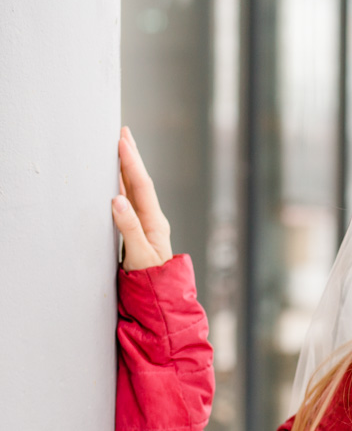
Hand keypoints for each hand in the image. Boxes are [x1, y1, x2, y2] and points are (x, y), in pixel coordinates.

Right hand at [112, 127, 172, 270]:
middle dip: (131, 157)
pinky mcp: (136, 230)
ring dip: (126, 168)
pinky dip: (120, 185)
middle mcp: (151, 219)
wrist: (158, 298)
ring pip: (133, 189)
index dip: (131, 163)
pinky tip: (114, 177)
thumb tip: (116, 200)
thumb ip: (128, 229)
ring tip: (119, 147)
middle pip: (139, 182)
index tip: (121, 141)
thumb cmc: (150, 280)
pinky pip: (128, 201)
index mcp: (155, 222)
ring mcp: (145, 224)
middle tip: (123, 132)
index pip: (142, 186)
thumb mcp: (139, 256)